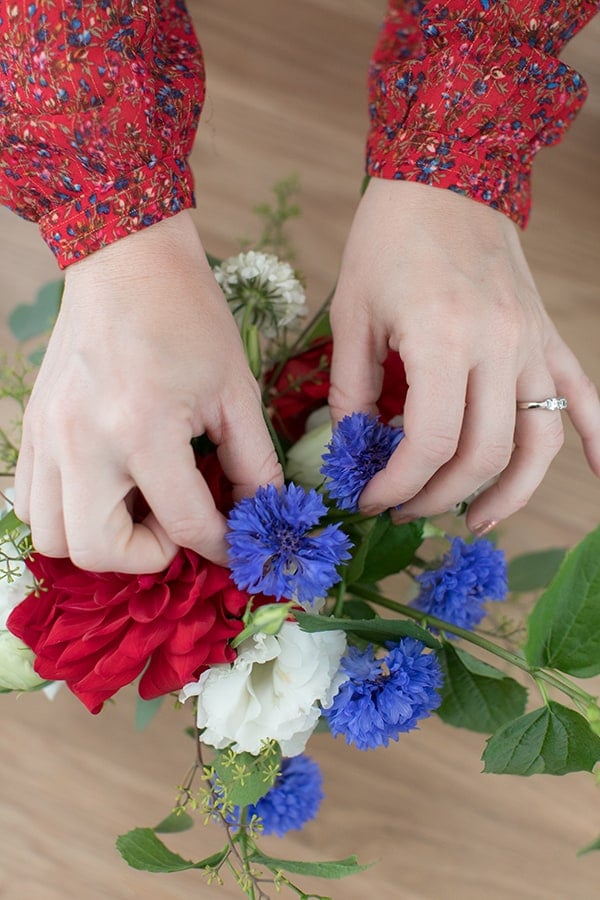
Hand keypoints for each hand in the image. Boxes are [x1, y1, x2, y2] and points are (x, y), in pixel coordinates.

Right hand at [14, 211, 282, 572]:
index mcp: (143, 428)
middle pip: (97, 552)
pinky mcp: (33, 427)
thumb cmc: (187, 316)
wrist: (127, 260)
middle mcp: (83, 441)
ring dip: (100, 539)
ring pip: (51, 537)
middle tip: (175, 524)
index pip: (184, 525)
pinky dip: (66, 513)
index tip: (234, 543)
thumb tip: (261, 512)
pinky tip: (106, 484)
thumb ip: (253, 461)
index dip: (220, 546)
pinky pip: (29, 502)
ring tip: (138, 503)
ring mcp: (48, 435)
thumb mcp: (235, 390)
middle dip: (146, 554)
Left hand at [328, 179, 599, 531]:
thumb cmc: (388, 239)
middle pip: (484, 453)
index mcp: (443, 338)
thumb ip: (352, 389)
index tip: (371, 498)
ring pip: (538, 440)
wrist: (444, 175)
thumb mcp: (352, 314)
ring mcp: (531, 342)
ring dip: (511, 493)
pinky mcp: (546, 335)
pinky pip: (583, 395)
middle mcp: (499, 345)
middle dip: (439, 496)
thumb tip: (353, 446)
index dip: (398, 484)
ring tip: (476, 520)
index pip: (430, 442)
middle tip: (405, 510)